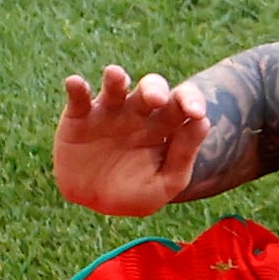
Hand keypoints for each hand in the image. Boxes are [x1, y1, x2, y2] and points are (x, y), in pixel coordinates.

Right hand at [51, 65, 207, 216]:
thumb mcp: (163, 184)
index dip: (191, 100)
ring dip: (115, 78)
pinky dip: (76, 88)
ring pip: (115, 85)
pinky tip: (75, 83)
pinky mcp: (79, 116)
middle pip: (151, 88)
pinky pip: (78, 97)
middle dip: (155, 89)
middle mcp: (138, 112)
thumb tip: (203, 122)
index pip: (182, 102)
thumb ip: (183, 156)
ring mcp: (108, 111)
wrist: (91, 204)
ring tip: (115, 75)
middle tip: (157, 99)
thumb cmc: (133, 192)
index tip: (196, 113)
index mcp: (164, 125)